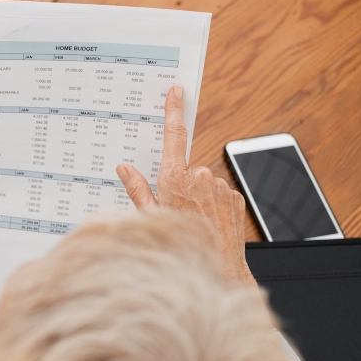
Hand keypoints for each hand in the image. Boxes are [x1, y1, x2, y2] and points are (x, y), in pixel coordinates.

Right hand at [116, 86, 254, 286]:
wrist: (217, 268)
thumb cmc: (180, 245)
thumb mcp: (149, 218)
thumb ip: (137, 190)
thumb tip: (125, 169)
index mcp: (175, 178)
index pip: (174, 136)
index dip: (174, 111)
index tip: (177, 93)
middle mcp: (201, 177)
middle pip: (186, 170)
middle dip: (180, 184)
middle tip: (175, 209)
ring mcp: (220, 187)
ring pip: (204, 183)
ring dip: (198, 197)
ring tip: (194, 221)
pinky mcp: (234, 197)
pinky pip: (219, 194)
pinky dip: (213, 205)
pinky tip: (208, 223)